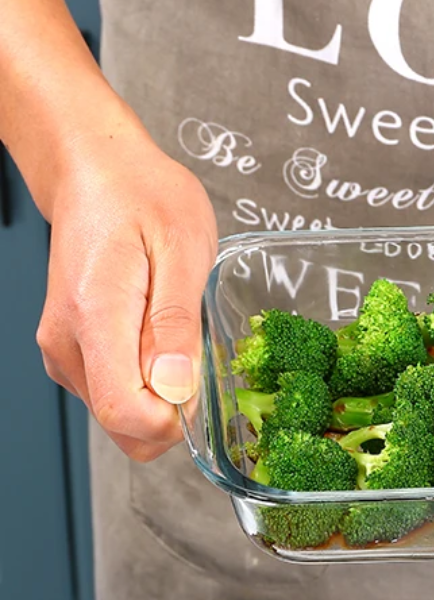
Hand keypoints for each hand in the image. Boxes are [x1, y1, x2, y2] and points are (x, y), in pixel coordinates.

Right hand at [36, 126, 217, 460]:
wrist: (97, 172)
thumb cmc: (143, 198)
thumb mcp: (183, 249)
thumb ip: (177, 324)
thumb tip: (176, 389)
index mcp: (95, 316)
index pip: (125, 412)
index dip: (174, 420)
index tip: (202, 386)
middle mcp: (68, 343)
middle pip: (123, 427)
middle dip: (172, 414)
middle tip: (196, 357)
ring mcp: (65, 351)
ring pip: (121, 418)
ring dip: (162, 397)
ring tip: (176, 334)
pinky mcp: (74, 353)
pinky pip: (117, 395)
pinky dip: (148, 384)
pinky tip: (160, 338)